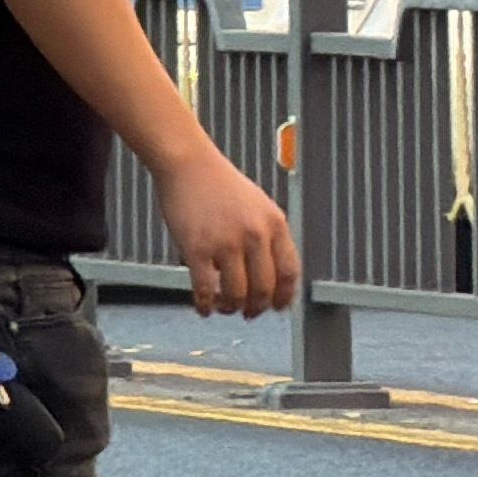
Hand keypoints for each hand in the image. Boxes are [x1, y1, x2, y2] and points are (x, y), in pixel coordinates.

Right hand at [163, 134, 297, 316]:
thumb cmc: (219, 183)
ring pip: (236, 292)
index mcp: (275, 224)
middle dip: (257, 307)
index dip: (284, 296)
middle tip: (249, 313)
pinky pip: (204, 287)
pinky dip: (205, 304)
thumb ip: (267, 236)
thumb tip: (268, 271)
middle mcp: (254, 235)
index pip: (289, 272)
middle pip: (264, 287)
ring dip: (232, 307)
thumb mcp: (258, 206)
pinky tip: (202, 308)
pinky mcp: (196, 248)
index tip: (278, 307)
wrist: (188, 163)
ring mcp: (225, 243)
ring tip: (225, 308)